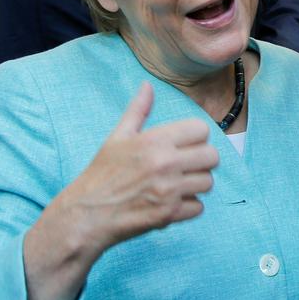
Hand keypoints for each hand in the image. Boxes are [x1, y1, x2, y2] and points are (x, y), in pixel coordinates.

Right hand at [22, 83, 218, 299]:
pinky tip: (170, 203)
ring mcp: (169, 190)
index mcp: (154, 141)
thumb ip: (138, 110)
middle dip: (201, 161)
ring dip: (196, 184)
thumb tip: (148, 85)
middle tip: (185, 166)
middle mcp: (165, 163)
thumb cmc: (102, 173)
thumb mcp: (118, 137)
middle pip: (212, 156)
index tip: (185, 145)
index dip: (196, 137)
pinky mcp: (170, 214)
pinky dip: (188, 207)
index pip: (201, 129)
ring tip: (177, 185)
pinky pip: (199, 207)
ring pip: (208, 182)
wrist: (86, 214)